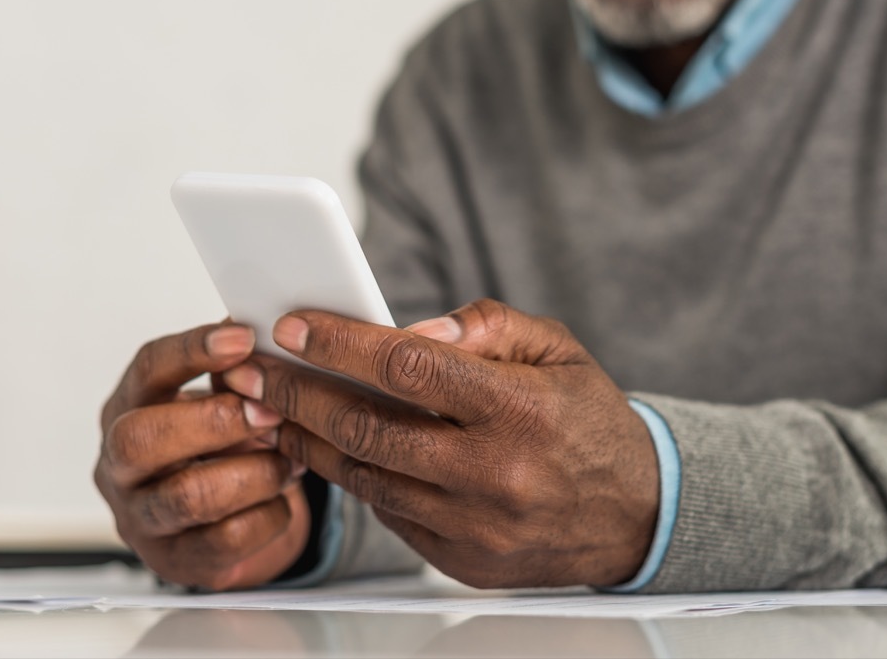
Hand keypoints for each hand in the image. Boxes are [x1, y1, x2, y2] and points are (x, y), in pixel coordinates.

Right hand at [95, 322, 309, 589]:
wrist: (216, 516)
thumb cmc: (216, 445)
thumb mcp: (219, 399)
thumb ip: (235, 374)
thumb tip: (268, 340)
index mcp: (127, 408)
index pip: (146, 370)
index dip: (192, 350)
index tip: (244, 337)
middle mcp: (119, 466)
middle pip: (142, 440)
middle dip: (216, 422)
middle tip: (270, 412)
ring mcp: (141, 518)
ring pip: (188, 496)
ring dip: (254, 472)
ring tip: (291, 457)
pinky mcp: (177, 561)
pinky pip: (226, 541)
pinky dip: (268, 513)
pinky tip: (282, 495)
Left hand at [223, 298, 658, 587]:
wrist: (634, 513)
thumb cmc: (588, 420)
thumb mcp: (557, 348)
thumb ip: (485, 326)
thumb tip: (407, 328)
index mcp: (520, 409)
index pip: (410, 367)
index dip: (342, 344)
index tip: (294, 326)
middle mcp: (494, 472)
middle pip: (367, 427)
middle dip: (297, 394)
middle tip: (253, 370)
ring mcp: (475, 525)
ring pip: (365, 476)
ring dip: (307, 440)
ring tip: (271, 409)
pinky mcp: (462, 560)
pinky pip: (388, 512)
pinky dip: (353, 476)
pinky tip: (328, 448)